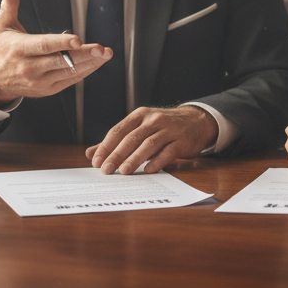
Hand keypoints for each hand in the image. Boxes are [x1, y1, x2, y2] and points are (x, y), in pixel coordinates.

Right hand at [0, 0, 111, 105]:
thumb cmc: (5, 50)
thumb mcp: (4, 27)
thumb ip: (9, 7)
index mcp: (20, 49)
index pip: (43, 46)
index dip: (62, 43)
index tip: (78, 39)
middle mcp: (30, 67)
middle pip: (61, 61)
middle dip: (84, 54)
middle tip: (101, 49)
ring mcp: (40, 81)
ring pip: (69, 72)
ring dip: (91, 63)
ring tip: (106, 54)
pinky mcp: (49, 89)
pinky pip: (71, 80)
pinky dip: (86, 71)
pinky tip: (97, 62)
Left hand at [85, 106, 219, 174]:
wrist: (196, 121)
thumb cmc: (163, 127)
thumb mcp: (140, 128)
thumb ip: (116, 141)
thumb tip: (91, 153)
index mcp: (140, 115)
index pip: (118, 130)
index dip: (106, 146)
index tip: (96, 162)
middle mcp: (154, 120)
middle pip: (132, 138)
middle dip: (117, 154)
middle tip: (106, 170)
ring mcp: (169, 129)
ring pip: (149, 144)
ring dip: (135, 158)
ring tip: (123, 171)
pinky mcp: (182, 140)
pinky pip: (168, 152)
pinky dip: (157, 161)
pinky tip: (148, 170)